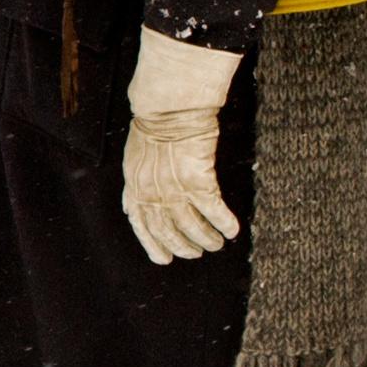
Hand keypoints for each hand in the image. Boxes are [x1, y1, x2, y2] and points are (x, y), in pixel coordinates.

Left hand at [121, 26, 242, 264]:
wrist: (168, 107)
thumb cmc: (155, 123)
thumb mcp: (137, 155)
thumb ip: (141, 178)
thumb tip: (141, 195)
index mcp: (134, 185)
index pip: (140, 224)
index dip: (152, 244)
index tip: (163, 258)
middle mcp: (151, 193)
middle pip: (166, 231)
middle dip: (182, 246)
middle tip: (196, 252)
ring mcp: (173, 189)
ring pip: (191, 226)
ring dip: (205, 239)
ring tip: (216, 244)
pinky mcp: (197, 181)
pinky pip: (213, 210)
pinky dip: (223, 223)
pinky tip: (232, 230)